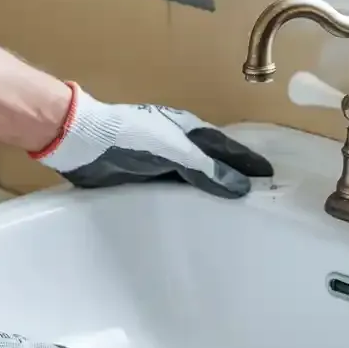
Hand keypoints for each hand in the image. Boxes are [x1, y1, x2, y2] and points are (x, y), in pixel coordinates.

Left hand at [32, 83, 272, 198]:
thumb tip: (240, 187)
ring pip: (192, 179)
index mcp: (186, 130)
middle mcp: (175, 145)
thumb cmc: (129, 137)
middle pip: (211, 163)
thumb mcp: (173, 150)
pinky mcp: (140, 180)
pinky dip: (188, 202)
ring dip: (210, 191)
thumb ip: (205, 169)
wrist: (81, 141)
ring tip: (231, 211)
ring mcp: (158, 162)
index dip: (246, 161)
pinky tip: (194, 217)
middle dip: (233, 175)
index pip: (225, 148)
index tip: (267, 175)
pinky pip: (172, 193)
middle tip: (256, 195)